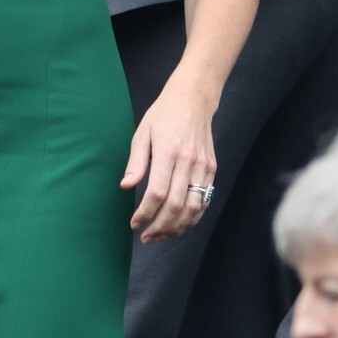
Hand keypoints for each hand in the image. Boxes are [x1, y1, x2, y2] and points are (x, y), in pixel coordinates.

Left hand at [121, 71, 216, 243]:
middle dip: (160, 226)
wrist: (193, 100)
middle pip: (176, 205)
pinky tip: (179, 225)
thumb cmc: (163, 116)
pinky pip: (204, 200)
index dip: (145, 213)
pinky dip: (192, 217)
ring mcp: (203, 167)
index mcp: (168, 152)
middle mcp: (189, 161)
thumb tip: (126, 187)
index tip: (134, 224)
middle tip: (146, 237)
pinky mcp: (211, 169)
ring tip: (161, 236)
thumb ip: (136, 162)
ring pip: (193, 208)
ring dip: (177, 227)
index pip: (157, 193)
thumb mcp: (142, 133)